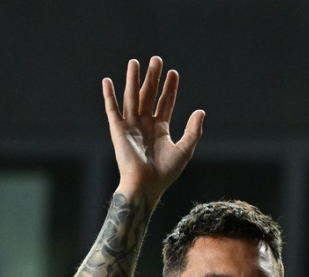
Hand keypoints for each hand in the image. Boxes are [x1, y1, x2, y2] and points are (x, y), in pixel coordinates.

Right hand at [103, 56, 204, 205]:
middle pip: (149, 95)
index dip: (170, 88)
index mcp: (160, 130)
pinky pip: (112, 110)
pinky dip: (109, 96)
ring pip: (132, 97)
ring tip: (134, 62)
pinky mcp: (118, 131)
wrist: (145, 186)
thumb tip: (200, 111)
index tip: (173, 72)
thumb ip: (193, 131)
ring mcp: (131, 126)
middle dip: (153, 78)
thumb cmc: (165, 173)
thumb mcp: (184, 151)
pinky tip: (107, 81)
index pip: (165, 103)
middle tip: (156, 59)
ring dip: (133, 80)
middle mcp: (145, 125)